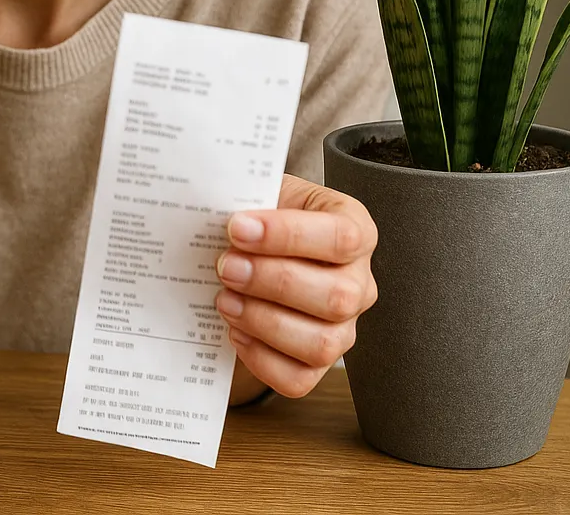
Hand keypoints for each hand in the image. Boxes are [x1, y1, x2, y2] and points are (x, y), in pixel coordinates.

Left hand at [215, 174, 377, 398]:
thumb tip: (211, 205)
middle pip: (336, 296)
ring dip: (265, 322)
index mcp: (354, 229)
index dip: (287, 235)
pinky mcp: (319, 362)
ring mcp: (345, 327)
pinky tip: (235, 329)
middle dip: (272, 282)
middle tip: (226, 267)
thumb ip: (249, 196)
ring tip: (224, 299)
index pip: (341, 237)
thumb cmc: (261, 216)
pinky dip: (261, 358)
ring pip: (322, 343)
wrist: (252, 248)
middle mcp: (359, 283)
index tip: (236, 228)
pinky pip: (299, 378)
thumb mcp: (261, 191)